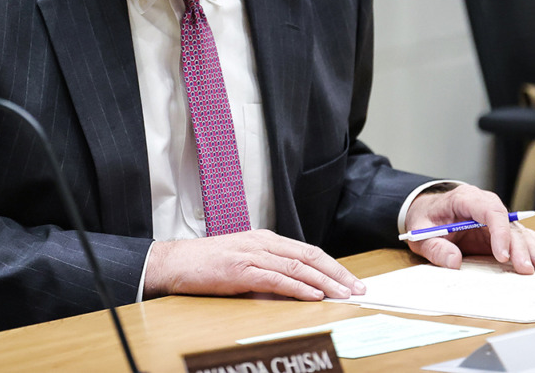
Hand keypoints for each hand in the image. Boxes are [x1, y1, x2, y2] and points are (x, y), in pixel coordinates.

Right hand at [142, 229, 365, 300]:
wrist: (176, 262)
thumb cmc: (207, 263)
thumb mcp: (243, 261)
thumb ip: (269, 269)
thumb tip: (297, 288)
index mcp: (264, 239)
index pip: (307, 251)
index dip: (332, 266)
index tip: (351, 280)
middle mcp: (262, 242)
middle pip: (309, 256)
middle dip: (337, 273)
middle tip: (357, 288)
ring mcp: (252, 254)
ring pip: (297, 266)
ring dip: (324, 282)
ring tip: (342, 295)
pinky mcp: (241, 269)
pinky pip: (276, 277)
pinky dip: (298, 287)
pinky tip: (312, 295)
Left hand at [403, 184, 534, 273]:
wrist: (426, 213)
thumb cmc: (425, 220)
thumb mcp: (420, 233)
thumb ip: (434, 247)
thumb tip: (454, 262)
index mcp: (464, 198)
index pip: (489, 210)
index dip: (499, 232)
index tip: (502, 256)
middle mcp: (484, 205)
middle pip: (508, 222)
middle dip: (519, 246)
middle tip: (525, 269)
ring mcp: (494, 218)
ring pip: (518, 229)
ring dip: (531, 248)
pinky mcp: (499, 231)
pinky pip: (519, 236)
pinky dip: (531, 248)